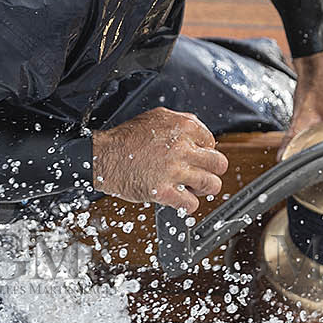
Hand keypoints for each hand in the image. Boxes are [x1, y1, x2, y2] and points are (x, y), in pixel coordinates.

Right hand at [91, 107, 228, 212]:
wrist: (103, 156)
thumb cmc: (125, 139)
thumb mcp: (156, 117)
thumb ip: (181, 122)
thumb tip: (199, 132)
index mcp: (182, 127)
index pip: (211, 141)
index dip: (204, 151)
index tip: (196, 157)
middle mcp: (181, 148)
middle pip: (219, 164)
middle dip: (212, 170)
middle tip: (201, 173)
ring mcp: (173, 171)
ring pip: (211, 185)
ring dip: (204, 188)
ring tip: (193, 188)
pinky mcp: (163, 191)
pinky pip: (190, 204)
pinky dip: (187, 205)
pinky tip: (179, 199)